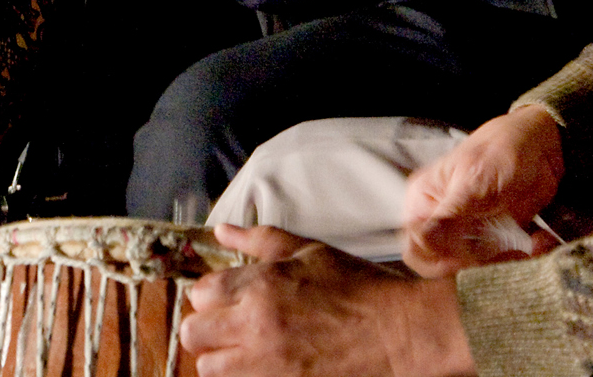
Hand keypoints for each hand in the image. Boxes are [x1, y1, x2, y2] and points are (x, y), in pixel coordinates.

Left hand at [182, 224, 472, 376]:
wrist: (398, 331)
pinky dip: (241, 375)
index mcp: (261, 285)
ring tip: (242, 348)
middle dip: (206, 327)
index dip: (211, 294)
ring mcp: (267, 364)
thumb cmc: (358, 288)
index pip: (201, 292)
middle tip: (227, 325)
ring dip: (219, 356)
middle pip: (194, 332)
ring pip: (209, 367)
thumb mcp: (309, 251)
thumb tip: (222, 231)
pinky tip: (259, 365)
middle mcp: (256, 325)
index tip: (225, 297)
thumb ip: (259, 240)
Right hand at [402, 105, 564, 277]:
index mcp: (423, 203)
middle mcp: (440, 222)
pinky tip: (536, 242)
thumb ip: (448, 216)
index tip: (469, 255)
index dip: (439, 259)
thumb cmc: (500, 151)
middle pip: (443, 265)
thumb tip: (423, 243)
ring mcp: (468, 234)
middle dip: (475, 266)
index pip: (415, 248)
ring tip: (525, 247)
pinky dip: (520, 260)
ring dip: (503, 264)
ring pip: (474, 270)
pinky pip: (500, 265)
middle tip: (502, 253)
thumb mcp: (472, 182)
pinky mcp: (494, 241)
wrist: (541, 148)